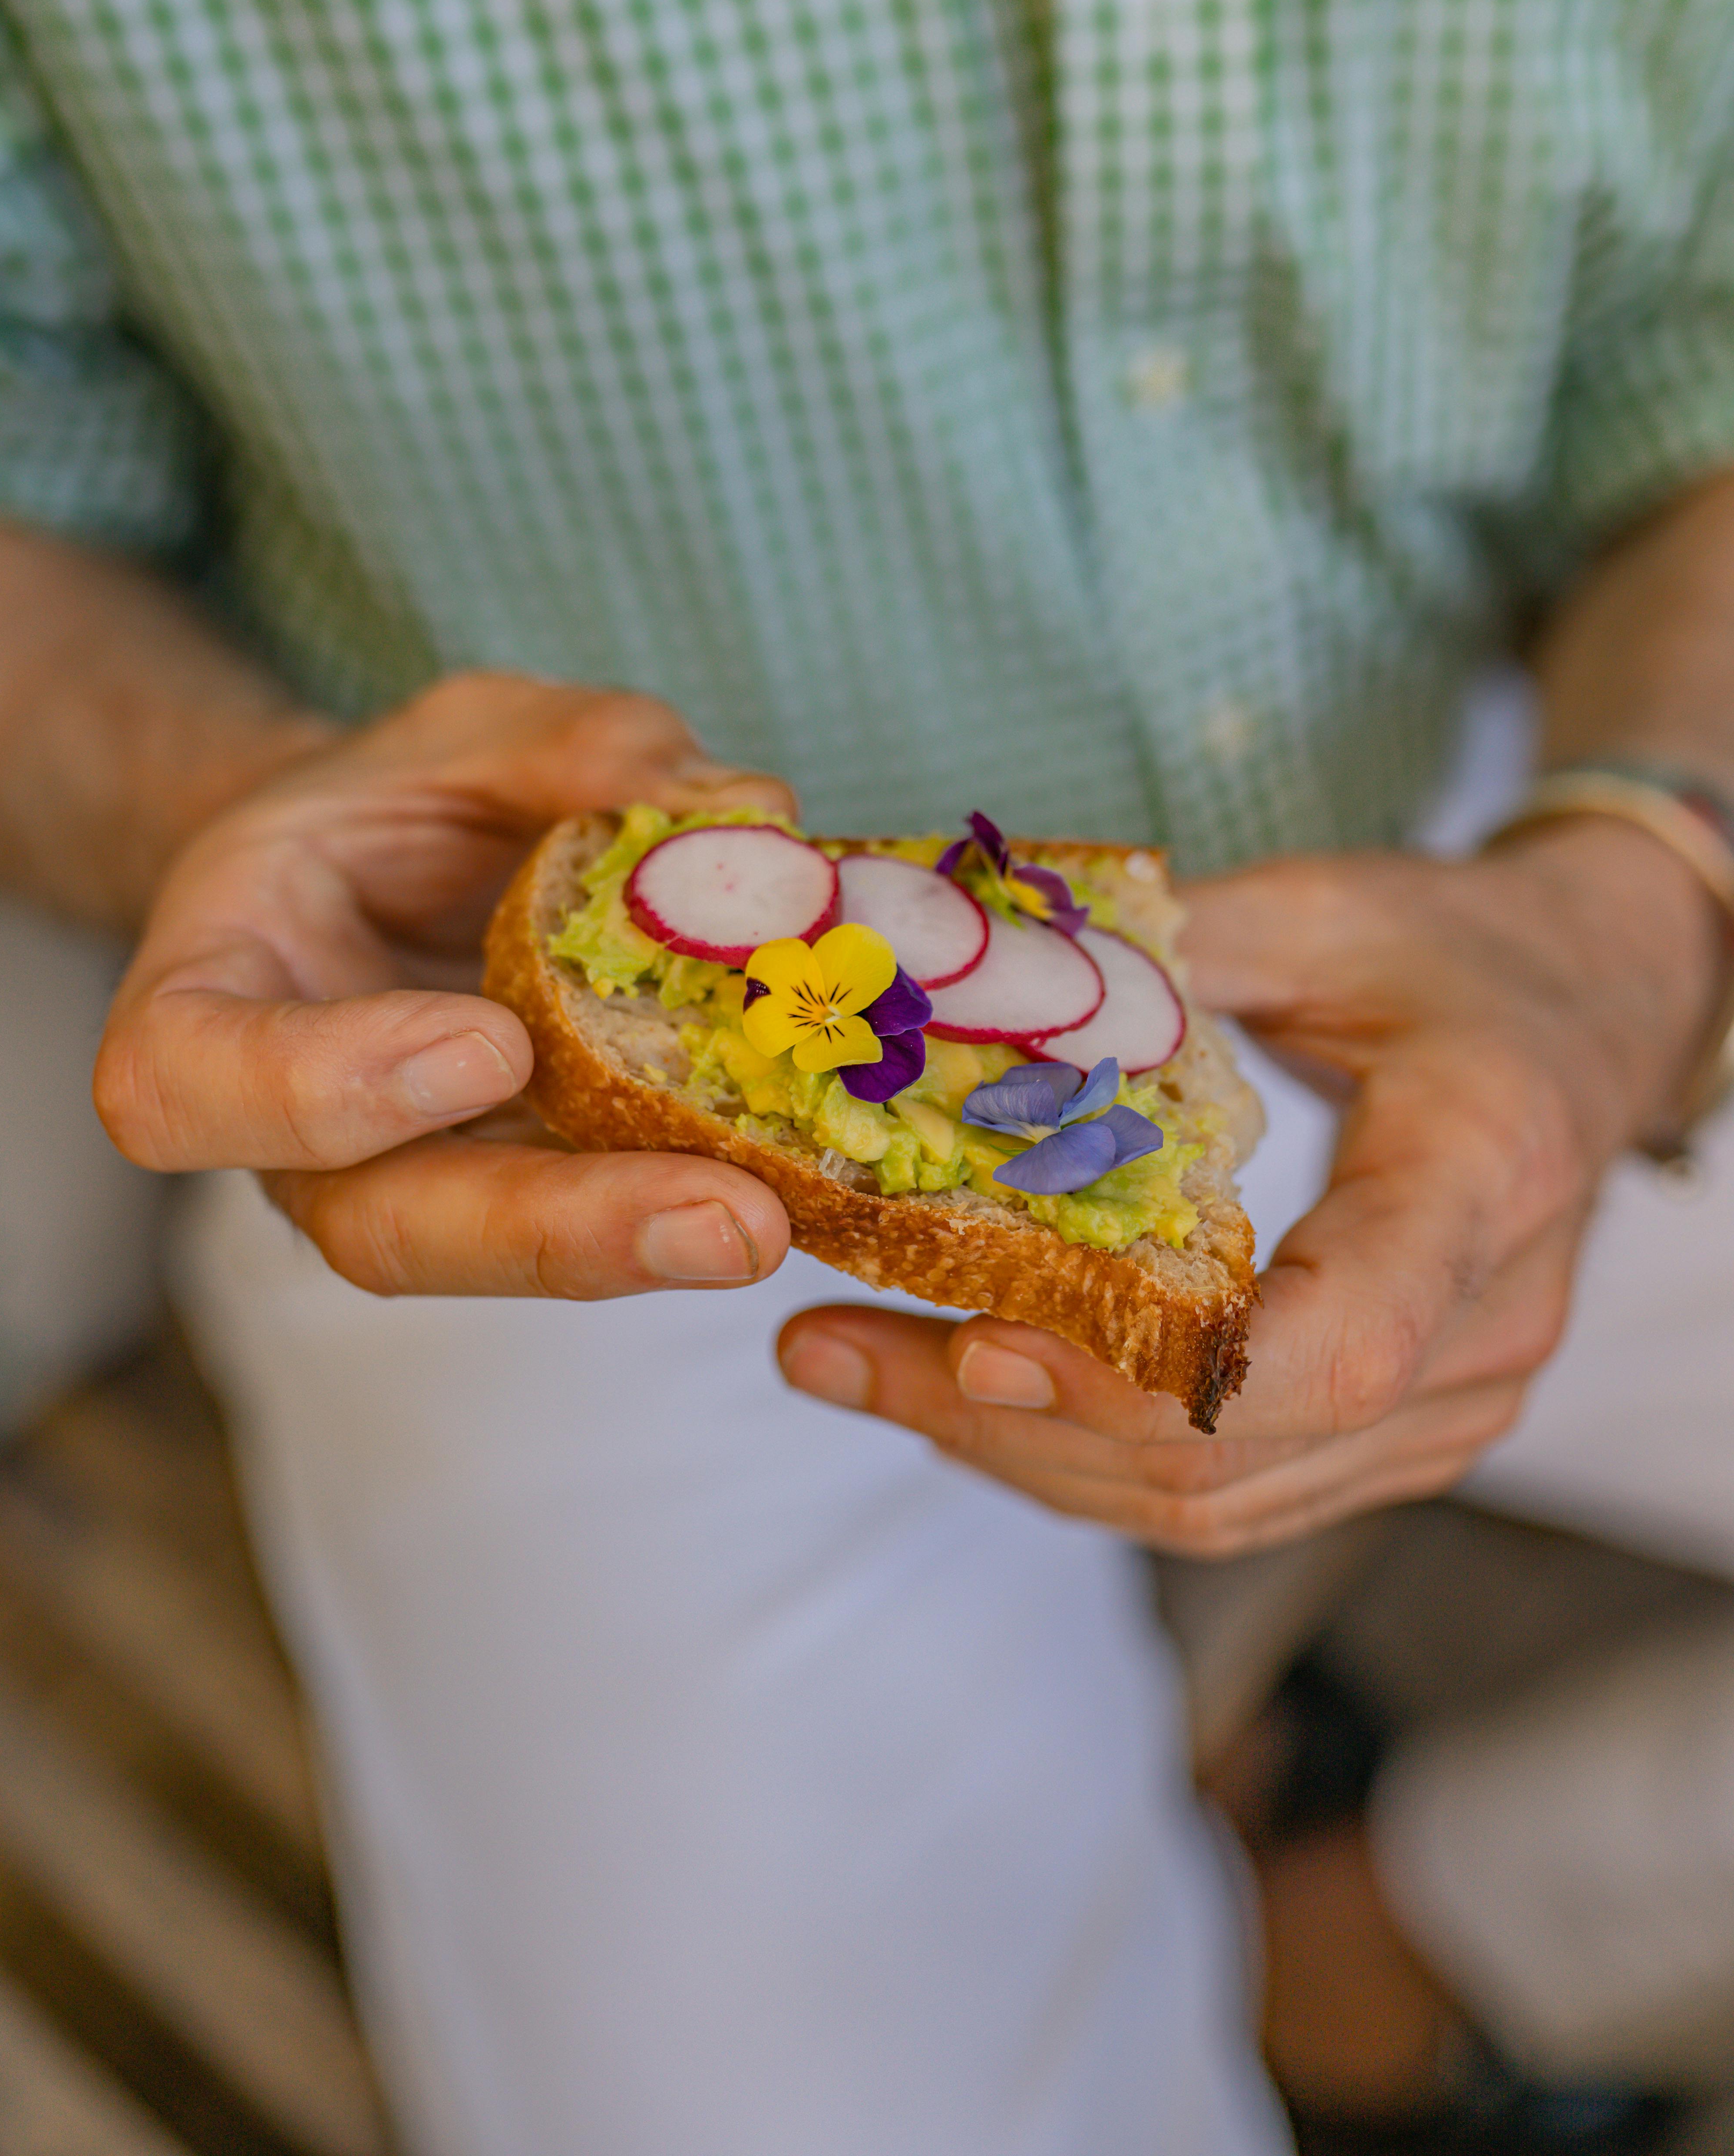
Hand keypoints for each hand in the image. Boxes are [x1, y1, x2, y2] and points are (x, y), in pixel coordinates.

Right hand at [95, 673, 794, 1297]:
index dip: (330, 1086)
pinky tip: (803, 1177)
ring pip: (498, 1255)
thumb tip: (746, 812)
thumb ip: (574, 749)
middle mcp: (295, 1138)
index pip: (191, 1085)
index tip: (490, 1044)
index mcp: (206, 1001)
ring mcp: (414, 1186)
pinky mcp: (523, 1198)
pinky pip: (592, 1223)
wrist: (396, 877)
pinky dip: (695, 1194)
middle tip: (724, 1218)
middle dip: (554, 1232)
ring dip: (640, 1244)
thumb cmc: (395, 804)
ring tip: (774, 1222)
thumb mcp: (460, 732)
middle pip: (382, 1228)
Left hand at [777, 821, 1727, 1553]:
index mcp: (1482, 1171)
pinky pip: (1229, 1494)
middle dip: (1005, 1415)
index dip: (1152, 1377)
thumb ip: (1168, 952)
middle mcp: (1486, 1325)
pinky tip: (956, 1391)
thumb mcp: (1324, 911)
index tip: (981, 1335)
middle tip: (824, 1348)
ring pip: (1210, 1499)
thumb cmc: (1458, 953)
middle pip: (1229, 1451)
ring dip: (1014, 1450)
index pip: (1338, 1343)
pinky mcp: (1400, 1431)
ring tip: (847, 1369)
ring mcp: (1451, 1403)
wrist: (1587, 1014)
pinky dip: (1080, 1458)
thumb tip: (974, 975)